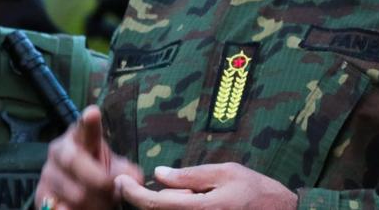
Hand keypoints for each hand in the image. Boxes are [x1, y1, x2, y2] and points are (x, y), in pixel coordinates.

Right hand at [35, 105, 141, 209]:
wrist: (74, 191)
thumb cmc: (97, 172)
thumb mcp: (114, 168)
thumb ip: (125, 172)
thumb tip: (135, 179)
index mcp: (79, 137)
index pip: (84, 127)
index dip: (88, 122)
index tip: (93, 113)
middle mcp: (59, 150)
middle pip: (73, 160)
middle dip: (96, 178)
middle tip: (111, 188)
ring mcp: (48, 173)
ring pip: (73, 192)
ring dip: (94, 203)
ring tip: (103, 203)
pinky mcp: (41, 195)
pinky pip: (60, 208)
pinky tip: (79, 209)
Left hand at [116, 162, 296, 209]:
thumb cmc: (259, 192)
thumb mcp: (226, 173)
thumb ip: (191, 176)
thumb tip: (159, 175)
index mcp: (200, 209)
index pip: (153, 204)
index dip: (131, 193)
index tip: (120, 180)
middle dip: (160, 196)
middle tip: (187, 185)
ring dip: (175, 203)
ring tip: (200, 195)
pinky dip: (185, 207)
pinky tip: (202, 202)